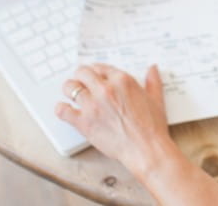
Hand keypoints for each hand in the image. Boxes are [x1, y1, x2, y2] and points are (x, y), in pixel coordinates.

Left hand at [56, 64, 171, 171]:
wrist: (145, 149)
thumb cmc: (151, 127)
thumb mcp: (156, 100)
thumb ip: (153, 81)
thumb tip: (152, 70)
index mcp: (123, 81)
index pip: (101, 67)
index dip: (96, 71)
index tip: (95, 75)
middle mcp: (105, 89)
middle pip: (82, 72)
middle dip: (81, 76)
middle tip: (81, 81)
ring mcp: (92, 106)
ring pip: (70, 87)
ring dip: (69, 88)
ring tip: (71, 92)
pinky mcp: (83, 122)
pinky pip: (63, 111)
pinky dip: (61, 108)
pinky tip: (64, 108)